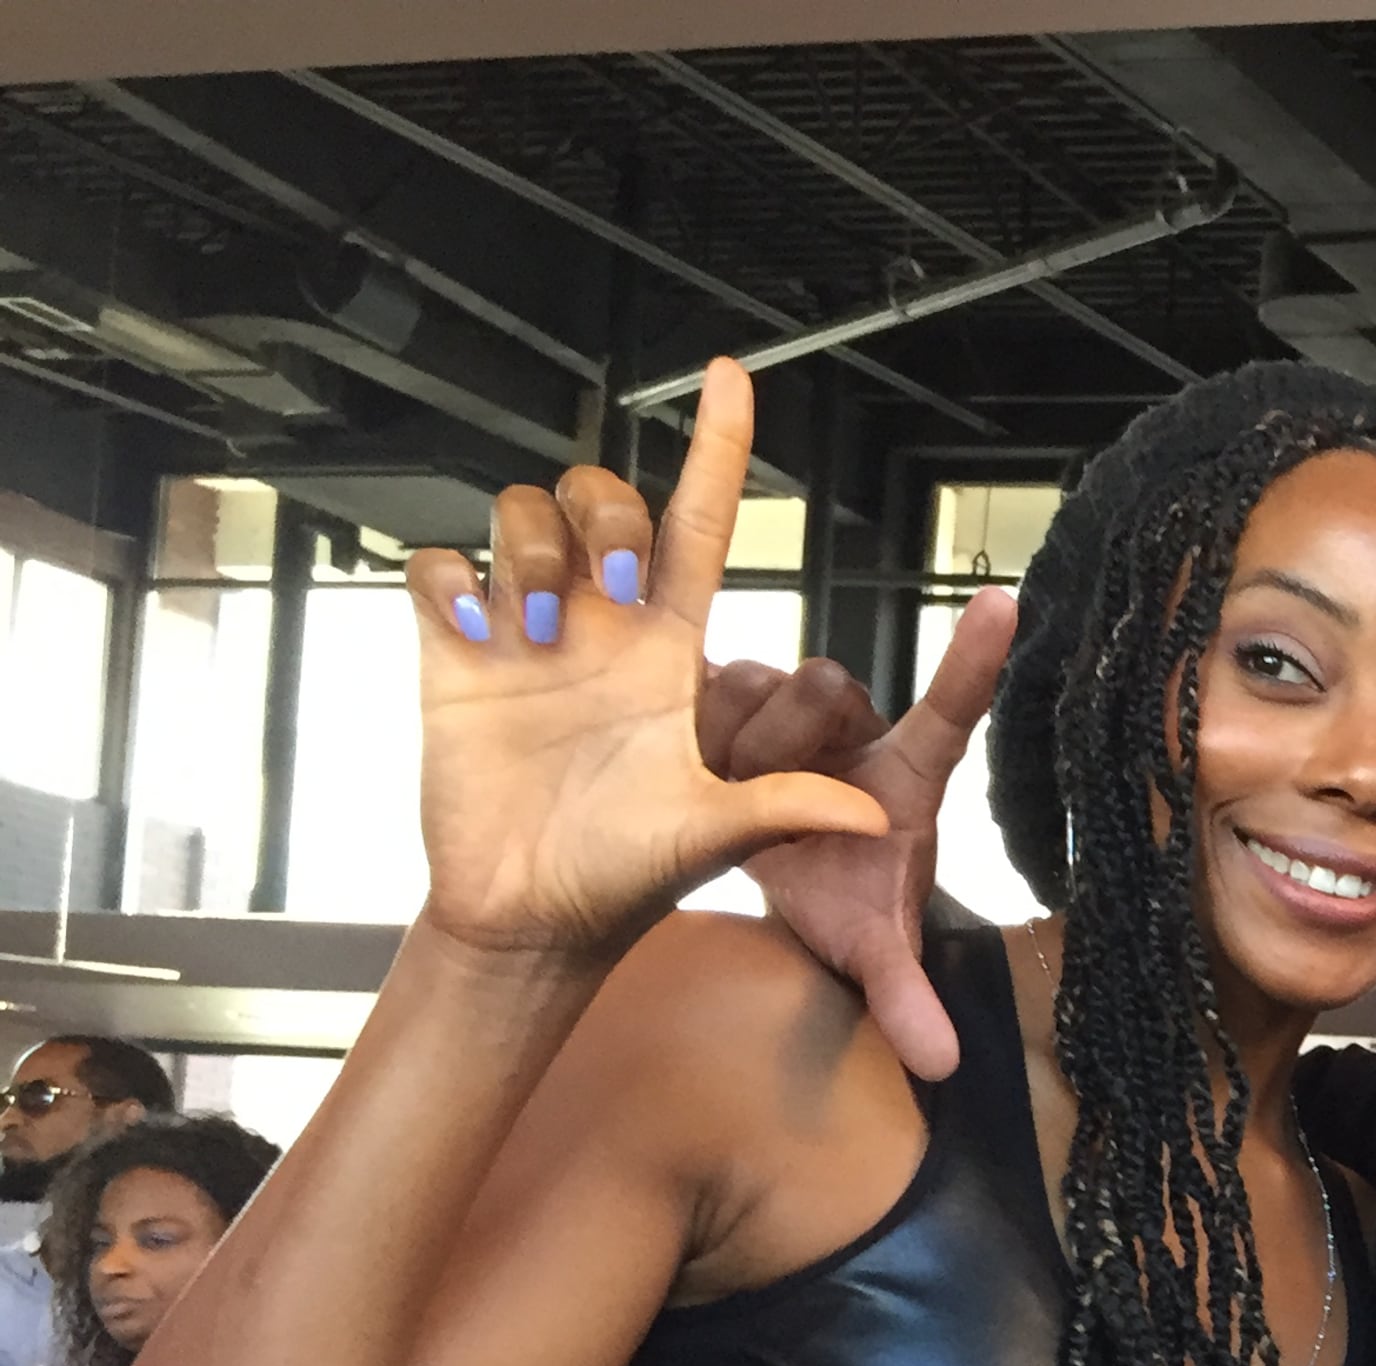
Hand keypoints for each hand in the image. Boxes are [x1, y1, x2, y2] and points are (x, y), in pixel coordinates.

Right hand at [406, 359, 885, 966]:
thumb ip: (784, 808)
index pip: (701, 523)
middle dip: (609, 516)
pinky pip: (440, 567)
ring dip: (530, 549)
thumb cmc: (622, 874)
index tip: (733, 378)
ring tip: (534, 629)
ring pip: (523, 513)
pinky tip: (472, 629)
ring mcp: (526, 633)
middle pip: (606, 500)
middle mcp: (600, 625)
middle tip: (608, 591)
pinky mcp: (456, 653)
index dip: (719, 449)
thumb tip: (876, 817)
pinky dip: (449, 579)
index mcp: (668, 650)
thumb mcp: (712, 834)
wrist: (533, 917)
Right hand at [691, 589, 1015, 1080]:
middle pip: (819, 685)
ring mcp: (790, 702)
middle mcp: (854, 724)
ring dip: (733, 738)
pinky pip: (698, 677)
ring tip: (733, 790)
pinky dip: (686, 718)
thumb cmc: (845, 893)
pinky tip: (684, 763)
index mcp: (907, 772)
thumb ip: (906, 997)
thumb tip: (944, 1064)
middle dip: (789, 739)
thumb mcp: (872, 946)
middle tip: (776, 797)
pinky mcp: (728, 694)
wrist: (779, 872)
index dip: (974, 660)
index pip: (951, 710)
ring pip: (751, 678)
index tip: (1009, 605)